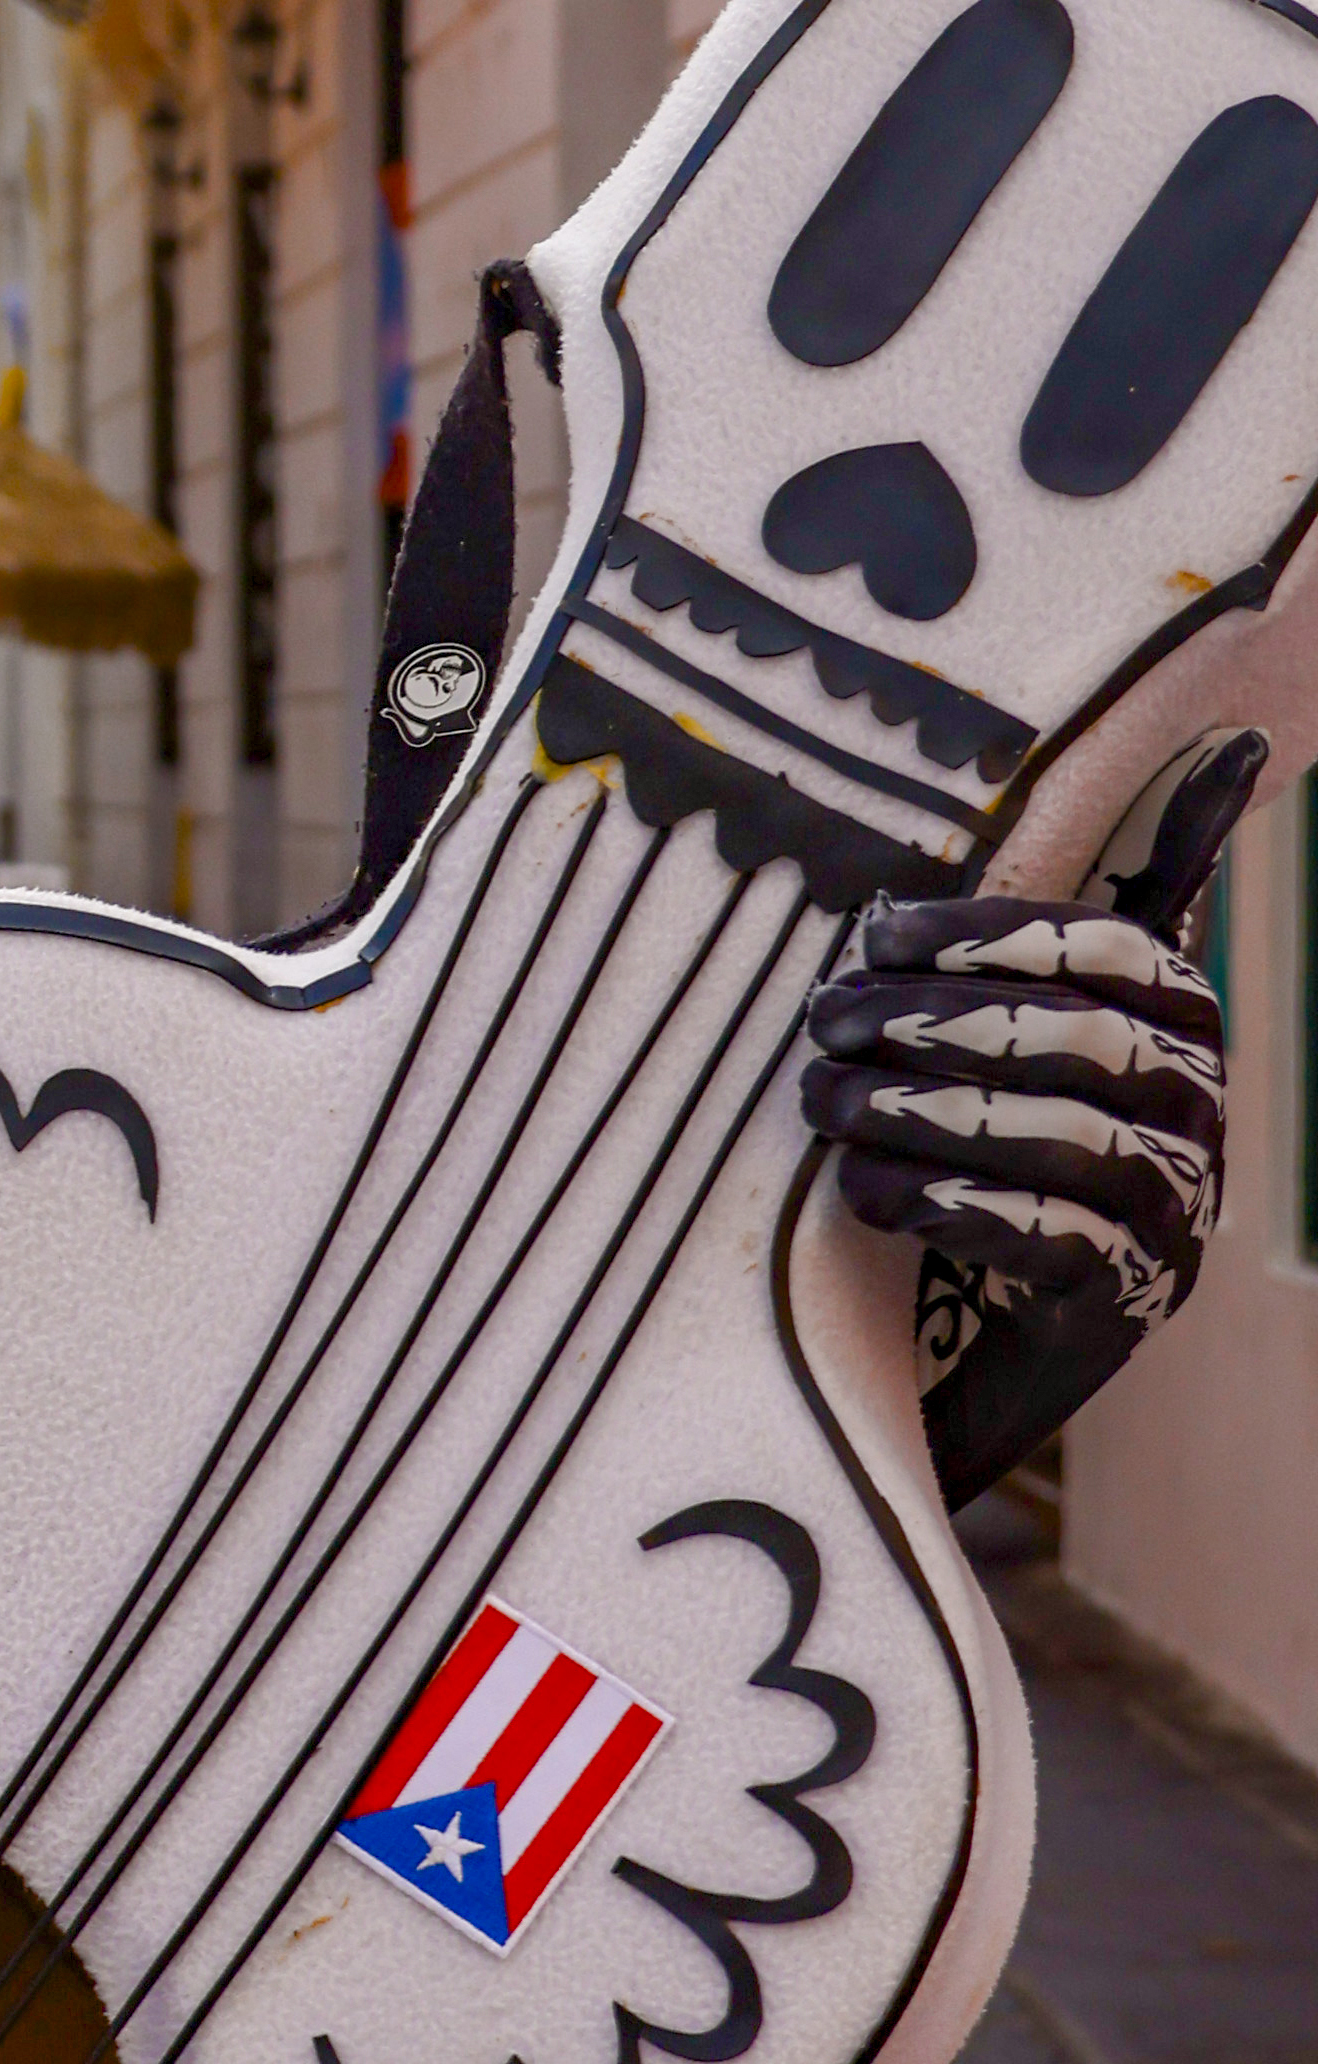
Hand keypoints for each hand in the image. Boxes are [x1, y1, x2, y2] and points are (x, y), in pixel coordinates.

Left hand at [801, 737, 1250, 1354]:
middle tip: (820, 1024)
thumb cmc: (1014, 1133)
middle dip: (930, 1024)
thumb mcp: (1056, 1010)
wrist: (1015, 1329)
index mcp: (1183, 1017)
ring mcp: (1174, 1204)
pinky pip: (1048, 1239)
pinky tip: (871, 1193)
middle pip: (1070, 1038)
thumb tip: (1243, 734)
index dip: (987, 932)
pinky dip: (952, 1208)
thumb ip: (1125, 886)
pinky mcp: (1128, 1295)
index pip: (1101, 945)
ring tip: (821, 1107)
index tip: (874, 937)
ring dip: (919, 1115)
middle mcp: (1199, 1105)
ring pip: (1055, 1135)